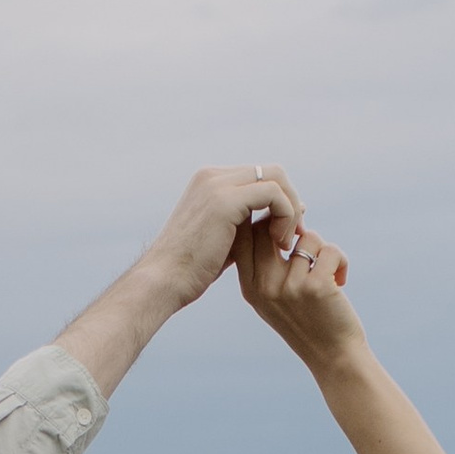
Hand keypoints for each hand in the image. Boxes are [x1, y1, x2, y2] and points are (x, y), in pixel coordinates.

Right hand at [140, 163, 308, 315]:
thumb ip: (248, 224)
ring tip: (283, 243)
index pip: (260, 177)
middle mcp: (212, 176)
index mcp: (210, 182)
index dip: (281, 201)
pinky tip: (277, 242)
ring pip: (276, 179)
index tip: (286, 231)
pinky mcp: (225, 200)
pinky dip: (285, 215)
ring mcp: (217, 185)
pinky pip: (273, 194)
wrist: (163, 281)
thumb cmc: (191, 270)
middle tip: (292, 236)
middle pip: (272, 172)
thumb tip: (282, 216)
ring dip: (290, 210)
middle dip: (290, 202)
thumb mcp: (224, 239)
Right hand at [237, 196, 361, 376]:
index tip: (283, 230)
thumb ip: (266, 265)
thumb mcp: (273, 298)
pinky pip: (329, 249)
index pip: (243, 236)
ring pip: (307, 237)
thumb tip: (276, 218)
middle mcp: (264, 286)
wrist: (332, 357)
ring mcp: (289, 286)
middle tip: (310, 246)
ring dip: (323, 250)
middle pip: (270, 228)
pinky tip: (340, 281)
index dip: (262, 222)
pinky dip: (341, 261)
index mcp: (250, 288)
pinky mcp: (316, 286)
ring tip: (328, 272)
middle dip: (293, 227)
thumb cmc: (306, 323)